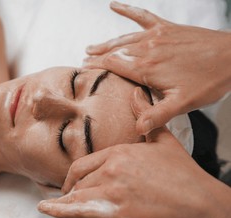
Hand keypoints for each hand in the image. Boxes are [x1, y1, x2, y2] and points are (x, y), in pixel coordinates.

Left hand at [38, 87, 230, 217]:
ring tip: (54, 204)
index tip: (70, 181)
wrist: (197, 203)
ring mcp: (110, 189)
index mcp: (119, 152)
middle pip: (78, 179)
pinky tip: (45, 208)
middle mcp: (111, 168)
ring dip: (67, 201)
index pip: (83, 163)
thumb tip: (137, 94)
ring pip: (77, 194)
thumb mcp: (163, 141)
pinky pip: (77, 210)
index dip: (73, 174)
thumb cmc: (182, 175)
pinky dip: (57, 210)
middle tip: (66, 194)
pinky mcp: (112, 212)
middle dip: (70, 188)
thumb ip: (144, 118)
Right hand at [83, 1, 230, 134]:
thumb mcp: (183, 103)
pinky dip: (127, 10)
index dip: (97, 66)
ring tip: (91, 46)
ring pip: (124, 37)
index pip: (114, 65)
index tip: (84, 69)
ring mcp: (157, 35)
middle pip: (115, 51)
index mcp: (148, 68)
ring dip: (106, 42)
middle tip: (85, 60)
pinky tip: (114, 6)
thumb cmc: (210, 81)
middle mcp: (148, 49)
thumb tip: (138, 128)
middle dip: (98, 56)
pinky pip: (143, 16)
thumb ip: (158, 115)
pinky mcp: (167, 27)